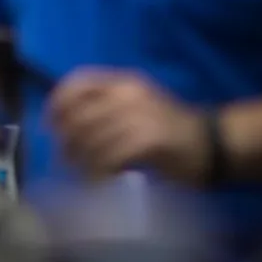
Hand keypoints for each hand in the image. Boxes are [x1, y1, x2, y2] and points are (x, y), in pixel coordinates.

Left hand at [48, 68, 209, 184]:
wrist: (213, 142)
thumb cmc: (169, 126)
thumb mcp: (135, 103)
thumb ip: (103, 106)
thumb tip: (63, 125)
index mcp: (123, 80)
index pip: (78, 81)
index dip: (57, 102)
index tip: (48, 124)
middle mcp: (128, 92)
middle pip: (79, 114)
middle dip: (66, 141)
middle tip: (63, 160)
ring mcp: (139, 114)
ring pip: (91, 139)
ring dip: (80, 161)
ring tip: (81, 174)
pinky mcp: (149, 139)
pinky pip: (110, 157)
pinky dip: (99, 172)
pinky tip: (100, 182)